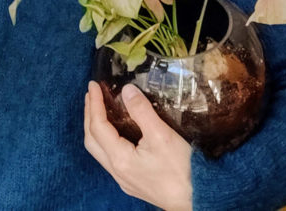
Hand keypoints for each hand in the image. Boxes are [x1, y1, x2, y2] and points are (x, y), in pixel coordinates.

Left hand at [84, 82, 191, 210]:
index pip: (98, 127)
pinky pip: (110, 159)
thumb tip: (127, 90)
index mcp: (120, 159)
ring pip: (100, 152)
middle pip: (92, 141)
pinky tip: (116, 134)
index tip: (93, 85)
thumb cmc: (182, 170)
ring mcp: (124, 179)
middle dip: (89, 116)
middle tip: (92, 95)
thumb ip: (142, 111)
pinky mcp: (133, 183)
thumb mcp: (162, 135)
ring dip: (96, 129)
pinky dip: (106, 140)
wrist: (196, 199)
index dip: (94, 104)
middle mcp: (117, 171)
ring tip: (99, 110)